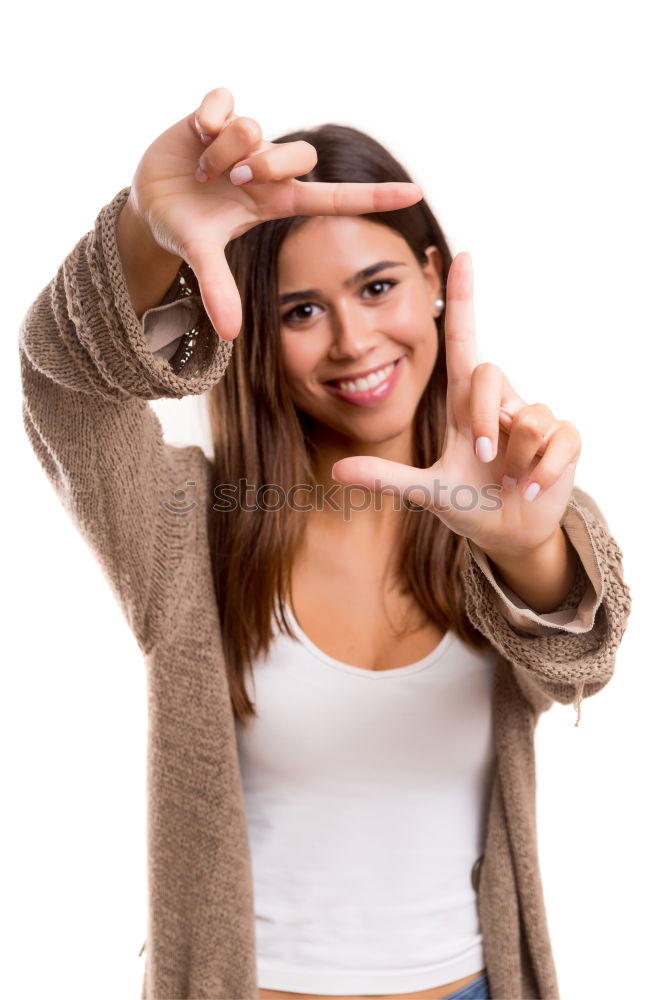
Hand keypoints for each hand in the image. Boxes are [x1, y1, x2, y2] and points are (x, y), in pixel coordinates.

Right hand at [126, 86, 421, 340]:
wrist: (150, 204)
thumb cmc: (188, 228)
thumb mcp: (201, 257)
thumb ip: (218, 289)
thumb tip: (230, 334)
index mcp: (277, 202)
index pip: (336, 198)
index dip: (374, 197)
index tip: (416, 194)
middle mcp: (267, 170)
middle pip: (300, 154)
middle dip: (265, 166)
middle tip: (232, 182)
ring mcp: (243, 140)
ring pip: (255, 130)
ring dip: (224, 152)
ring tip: (201, 171)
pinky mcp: (215, 114)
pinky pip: (225, 100)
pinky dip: (209, 115)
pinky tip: (196, 133)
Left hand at [331, 252, 581, 559]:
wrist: (507, 533)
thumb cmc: (468, 501)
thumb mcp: (427, 491)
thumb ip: (386, 478)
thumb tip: (336, 472)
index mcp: (466, 404)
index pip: (464, 341)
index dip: (462, 300)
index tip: (460, 256)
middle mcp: (500, 403)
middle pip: (489, 375)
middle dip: (484, 422)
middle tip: (485, 460)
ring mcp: (535, 419)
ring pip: (528, 417)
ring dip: (515, 460)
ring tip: (512, 479)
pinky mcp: (565, 439)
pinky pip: (559, 440)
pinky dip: (544, 472)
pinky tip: (534, 489)